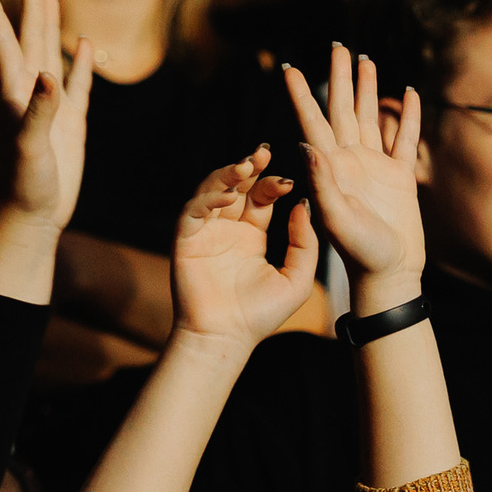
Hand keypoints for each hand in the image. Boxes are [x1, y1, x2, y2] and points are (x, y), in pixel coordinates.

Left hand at [0, 0, 94, 236]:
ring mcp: (51, 109)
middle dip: (31, 8)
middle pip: (30, 40)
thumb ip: (38, 111)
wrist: (30, 219)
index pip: (2, 45)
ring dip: (52, 28)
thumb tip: (50, 75)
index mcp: (14, 95)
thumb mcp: (29, 148)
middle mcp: (30, 95)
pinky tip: (86, 45)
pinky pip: (79, 87)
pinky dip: (83, 65)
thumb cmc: (22, 187)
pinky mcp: (71, 126)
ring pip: (52, 56)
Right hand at [167, 148, 318, 348]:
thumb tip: (303, 204)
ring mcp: (205, 232)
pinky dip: (208, 197)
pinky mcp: (186, 239)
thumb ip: (304, 242)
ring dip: (228, 175)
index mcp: (251, 236)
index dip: (272, 183)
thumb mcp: (297, 277)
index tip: (288, 179)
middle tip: (264, 153)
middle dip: (249, 168)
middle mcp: (227, 230)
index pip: (260, 198)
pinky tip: (227, 195)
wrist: (226, 338)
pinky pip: (194, 209)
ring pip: (213, 191)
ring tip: (246, 165)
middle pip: (237, 187)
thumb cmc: (261, 315)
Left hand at [282, 43, 425, 307]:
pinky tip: (407, 94)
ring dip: (368, 89)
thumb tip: (305, 143)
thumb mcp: (335, 219)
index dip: (300, 94)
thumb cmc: (360, 254)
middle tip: (337, 45)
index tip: (288, 68)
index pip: (312, 122)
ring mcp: (375, 169)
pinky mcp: (400, 178)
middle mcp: (349, 162)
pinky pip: (403, 140)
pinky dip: (407, 117)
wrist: (389, 275)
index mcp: (330, 168)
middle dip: (339, 77)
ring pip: (370, 117)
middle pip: (342, 109)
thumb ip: (322, 183)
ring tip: (365, 60)